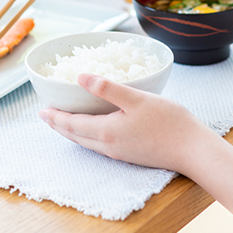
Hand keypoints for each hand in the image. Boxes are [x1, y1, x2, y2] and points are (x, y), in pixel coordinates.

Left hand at [38, 74, 213, 172]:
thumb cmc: (169, 122)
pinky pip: (100, 145)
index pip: (71, 124)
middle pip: (75, 137)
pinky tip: (94, 129)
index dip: (55, 117)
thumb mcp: (137, 98)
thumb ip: (107, 88)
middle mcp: (109, 145)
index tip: (41, 110)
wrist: (192, 150)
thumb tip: (81, 77)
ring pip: (87, 142)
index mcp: (107, 131)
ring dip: (73, 132)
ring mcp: (120, 152)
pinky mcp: (131, 154)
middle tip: (47, 116)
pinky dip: (88, 136)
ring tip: (65, 122)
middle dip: (60, 126)